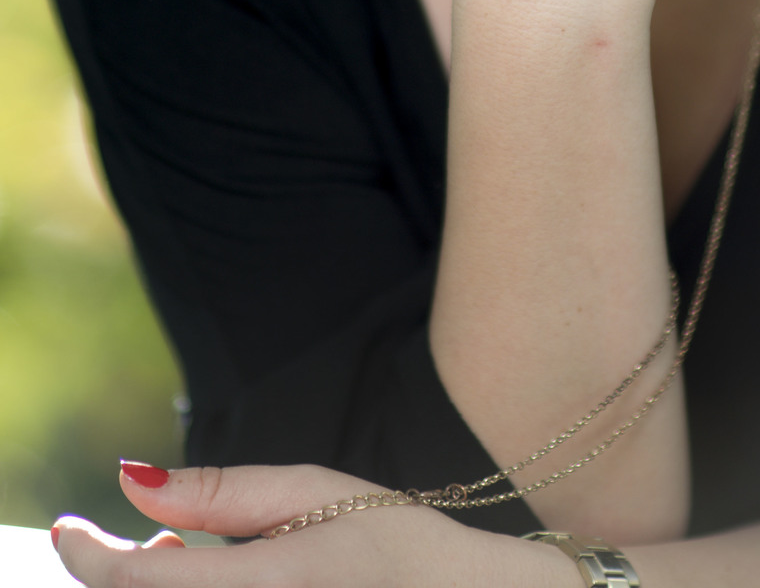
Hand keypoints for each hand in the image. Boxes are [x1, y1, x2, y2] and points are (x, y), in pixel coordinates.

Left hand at [51, 462, 569, 586]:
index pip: (144, 582)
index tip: (66, 530)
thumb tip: (128, 480)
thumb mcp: (314, 492)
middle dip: (130, 572)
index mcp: (272, 583)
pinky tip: (227, 587)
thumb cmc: (396, 542)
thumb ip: (220, 492)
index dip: (89, 556)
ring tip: (196, 559)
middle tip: (164, 535)